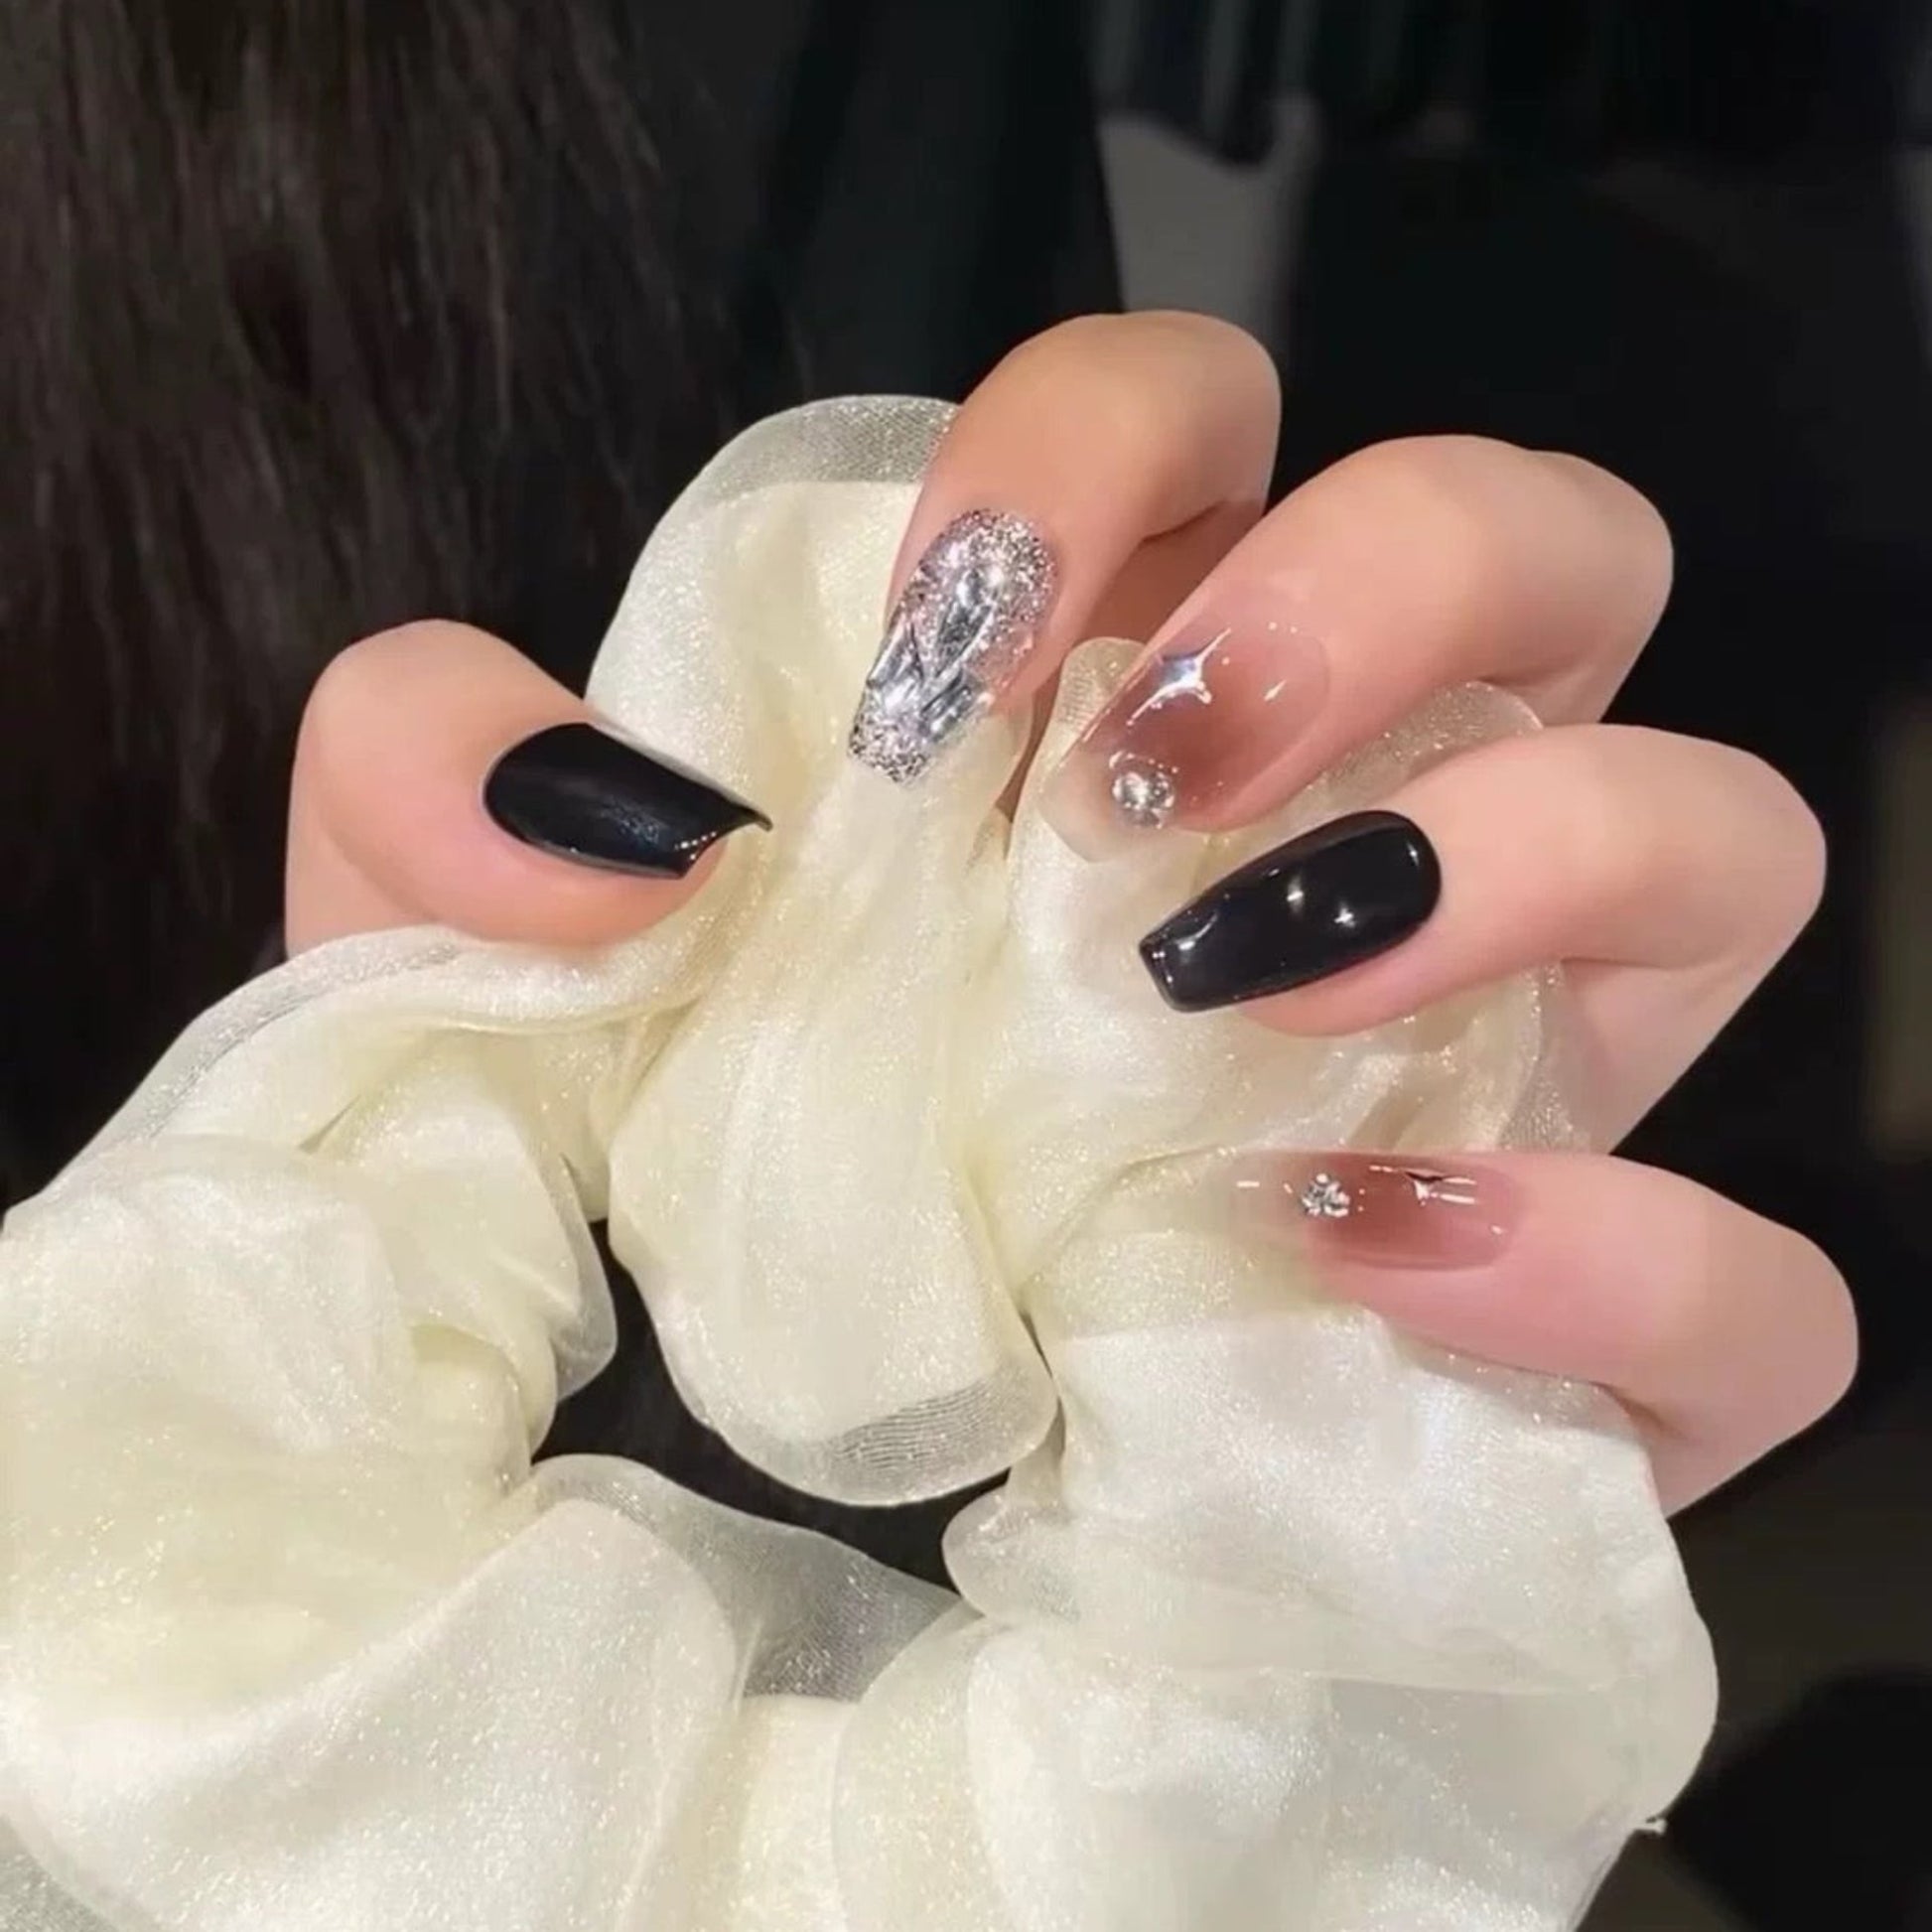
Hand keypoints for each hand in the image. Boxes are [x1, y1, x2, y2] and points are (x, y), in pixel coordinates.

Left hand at [285, 313, 1853, 1513]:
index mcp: (1145, 733)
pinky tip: (1356, 1261)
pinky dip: (1611, 1252)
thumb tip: (577, 805)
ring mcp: (1521, 1096)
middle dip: (1384, 575)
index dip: (1109, 448)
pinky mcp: (1593, 1369)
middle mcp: (1368, 856)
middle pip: (1549, 560)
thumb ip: (437, 824)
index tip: (947, 636)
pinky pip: (1757, 1292)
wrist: (771, 1609)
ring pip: (1723, 846)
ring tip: (1246, 981)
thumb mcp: (485, 1015)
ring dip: (1524, 848)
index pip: (1216, 445)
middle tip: (1148, 765)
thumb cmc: (672, 1249)